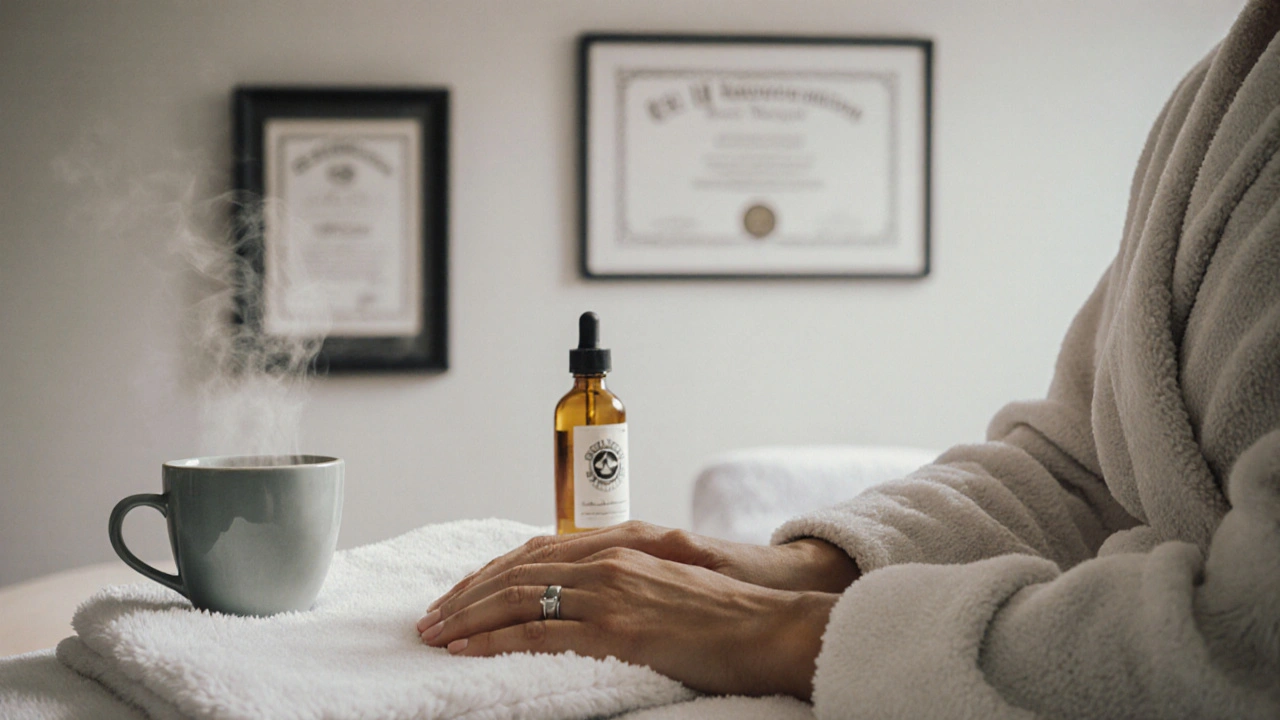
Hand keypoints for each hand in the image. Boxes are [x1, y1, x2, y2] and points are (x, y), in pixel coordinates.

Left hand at [416, 546, 838, 697]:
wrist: (768, 625)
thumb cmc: (723, 611)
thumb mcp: (667, 580)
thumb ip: (624, 578)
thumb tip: (587, 595)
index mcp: (618, 546)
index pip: (534, 552)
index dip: (489, 572)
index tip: (458, 592)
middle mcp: (607, 561)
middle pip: (516, 571)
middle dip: (465, 595)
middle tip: (429, 618)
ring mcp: (610, 592)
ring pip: (518, 598)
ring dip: (467, 617)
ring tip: (433, 634)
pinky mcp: (617, 629)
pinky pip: (540, 633)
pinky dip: (494, 640)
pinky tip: (465, 649)